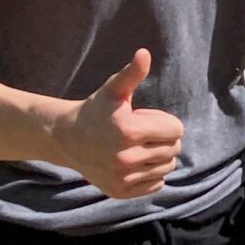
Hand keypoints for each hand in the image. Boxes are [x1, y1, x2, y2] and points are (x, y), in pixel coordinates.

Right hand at [65, 48, 183, 197]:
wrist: (68, 139)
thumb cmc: (96, 110)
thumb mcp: (114, 90)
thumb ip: (132, 73)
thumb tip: (144, 53)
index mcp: (128, 131)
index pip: (176, 130)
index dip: (164, 122)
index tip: (146, 119)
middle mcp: (126, 158)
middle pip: (173, 150)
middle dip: (163, 138)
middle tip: (141, 133)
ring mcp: (123, 178)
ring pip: (167, 167)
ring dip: (159, 156)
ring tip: (137, 147)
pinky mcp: (121, 191)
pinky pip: (157, 184)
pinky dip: (151, 174)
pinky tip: (134, 163)